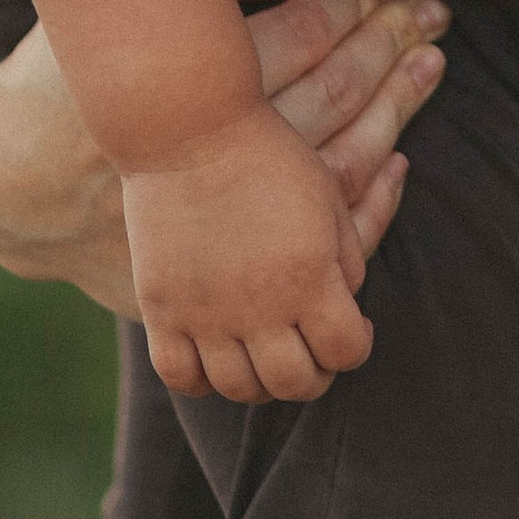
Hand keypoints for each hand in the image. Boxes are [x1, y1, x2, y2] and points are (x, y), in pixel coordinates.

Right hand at [120, 99, 375, 405]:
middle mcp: (259, 307)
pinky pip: (180, 377)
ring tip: (266, 355)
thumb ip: (348, 258)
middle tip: (312, 351)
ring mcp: (205, 314)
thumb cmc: (268, 155)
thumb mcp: (328, 197)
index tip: (351, 327)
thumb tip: (346, 305)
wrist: (189, 129)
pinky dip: (202, 380)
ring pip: (239, 389)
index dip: (357, 346)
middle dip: (315, 374)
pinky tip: (216, 357)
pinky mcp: (161, 309)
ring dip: (261, 382)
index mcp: (309, 276)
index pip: (347, 352)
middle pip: (296, 384)